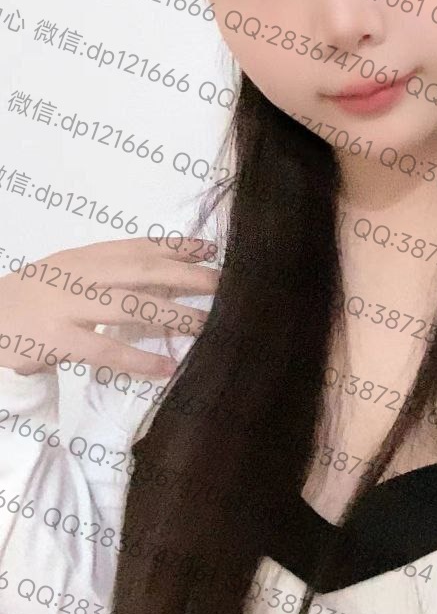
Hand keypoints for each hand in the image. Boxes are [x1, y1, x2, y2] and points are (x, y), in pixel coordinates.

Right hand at [0, 236, 218, 376]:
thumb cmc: (35, 300)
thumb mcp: (70, 274)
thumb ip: (110, 273)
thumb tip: (166, 279)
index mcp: (84, 257)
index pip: (137, 246)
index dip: (176, 246)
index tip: (210, 250)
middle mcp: (79, 275)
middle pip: (142, 271)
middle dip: (186, 276)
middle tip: (224, 285)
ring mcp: (68, 306)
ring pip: (130, 308)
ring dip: (173, 316)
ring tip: (207, 325)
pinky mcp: (57, 340)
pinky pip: (105, 351)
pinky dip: (139, 359)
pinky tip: (167, 366)